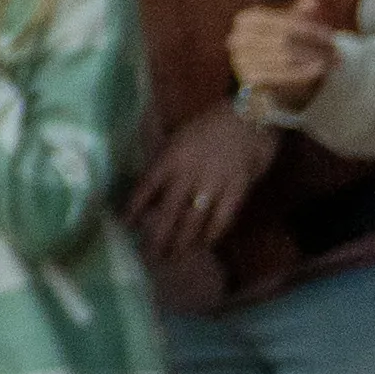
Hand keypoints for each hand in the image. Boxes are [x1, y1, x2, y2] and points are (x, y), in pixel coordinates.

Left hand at [127, 96, 289, 257]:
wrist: (249, 115)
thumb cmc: (209, 125)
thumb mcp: (177, 138)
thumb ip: (164, 163)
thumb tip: (149, 192)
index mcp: (169, 159)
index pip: (144, 189)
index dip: (134, 210)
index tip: (125, 227)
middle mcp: (187, 175)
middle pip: (167, 213)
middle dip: (157, 237)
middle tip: (149, 257)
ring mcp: (213, 184)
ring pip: (192, 221)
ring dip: (182, 242)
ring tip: (173, 258)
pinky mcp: (237, 189)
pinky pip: (222, 218)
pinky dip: (212, 234)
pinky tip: (203, 246)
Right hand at [229, 0, 343, 114]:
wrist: (262, 79)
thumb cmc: (279, 46)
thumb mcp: (290, 27)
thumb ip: (300, 14)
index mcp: (247, 19)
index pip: (287, 23)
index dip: (312, 29)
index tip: (333, 37)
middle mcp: (238, 38)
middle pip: (286, 41)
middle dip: (315, 47)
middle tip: (337, 53)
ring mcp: (240, 59)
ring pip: (286, 58)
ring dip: (313, 61)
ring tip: (333, 63)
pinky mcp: (248, 78)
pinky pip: (281, 75)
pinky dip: (302, 73)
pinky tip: (318, 71)